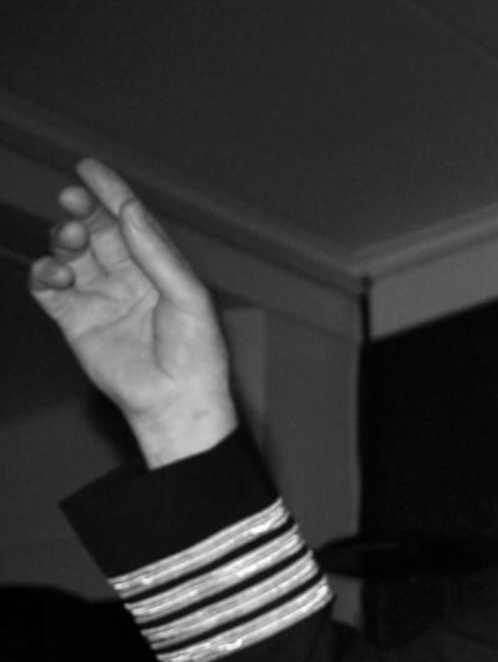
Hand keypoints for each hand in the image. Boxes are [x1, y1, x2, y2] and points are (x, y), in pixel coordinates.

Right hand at [26, 159, 235, 465]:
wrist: (176, 401)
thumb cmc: (196, 353)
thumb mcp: (187, 297)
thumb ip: (157, 255)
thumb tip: (130, 212)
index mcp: (159, 268)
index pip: (131, 222)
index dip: (110, 194)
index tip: (88, 168)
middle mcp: (128, 278)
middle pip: (98, 232)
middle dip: (83, 211)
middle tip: (72, 198)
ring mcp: (100, 298)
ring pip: (71, 255)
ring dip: (64, 240)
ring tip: (70, 239)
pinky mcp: (75, 321)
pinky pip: (50, 288)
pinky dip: (45, 273)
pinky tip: (56, 272)